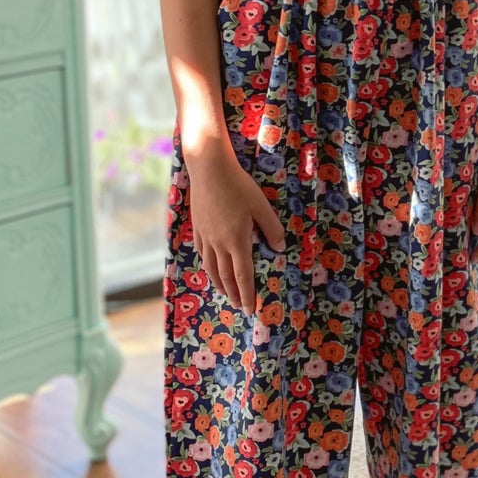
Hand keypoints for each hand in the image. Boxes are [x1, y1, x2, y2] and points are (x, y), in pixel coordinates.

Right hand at [185, 145, 285, 313]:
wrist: (208, 169)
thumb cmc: (238, 186)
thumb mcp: (261, 206)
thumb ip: (271, 229)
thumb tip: (279, 248)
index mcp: (237, 241)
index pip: (243, 275)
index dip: (247, 294)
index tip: (250, 309)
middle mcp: (219, 243)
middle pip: (225, 276)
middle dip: (233, 293)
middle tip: (238, 306)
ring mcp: (206, 236)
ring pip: (210, 267)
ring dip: (218, 283)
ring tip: (224, 292)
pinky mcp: (198, 227)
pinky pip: (202, 253)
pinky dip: (207, 266)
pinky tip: (209, 267)